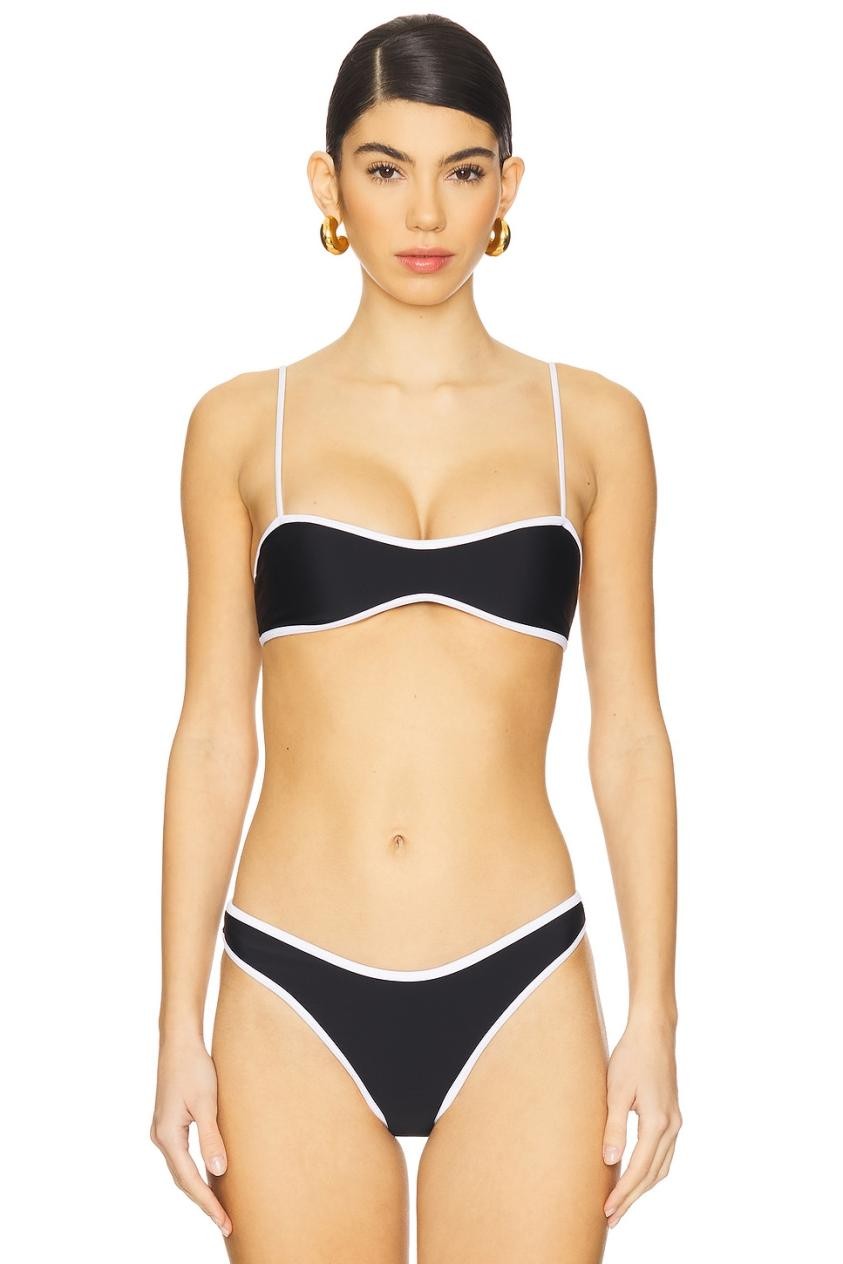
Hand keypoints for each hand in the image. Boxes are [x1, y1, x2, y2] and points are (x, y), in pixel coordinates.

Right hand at [149, 1035, 231, 1237]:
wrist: (179, 1041)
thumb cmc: (194, 1068)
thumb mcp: (207, 1103)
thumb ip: (211, 1137)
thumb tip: (218, 1171)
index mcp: (168, 1136)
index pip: (190, 1180)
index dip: (208, 1203)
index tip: (225, 1222)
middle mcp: (160, 1137)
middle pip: (182, 1179)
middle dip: (203, 1202)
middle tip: (226, 1222)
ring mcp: (162, 1130)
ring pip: (180, 1169)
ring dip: (197, 1188)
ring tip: (219, 1206)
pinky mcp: (168, 1122)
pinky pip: (181, 1156)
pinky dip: (193, 1171)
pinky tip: (208, 1175)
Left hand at [601, 1011, 681, 1228]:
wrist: (653, 1032)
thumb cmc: (631, 1056)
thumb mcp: (615, 1090)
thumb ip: (614, 1127)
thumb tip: (610, 1162)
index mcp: (658, 1122)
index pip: (638, 1169)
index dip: (623, 1193)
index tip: (607, 1211)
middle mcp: (672, 1126)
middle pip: (652, 1174)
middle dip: (632, 1198)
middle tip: (611, 1217)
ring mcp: (675, 1121)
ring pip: (661, 1167)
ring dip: (643, 1187)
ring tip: (622, 1202)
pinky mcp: (673, 1115)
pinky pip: (665, 1154)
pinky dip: (651, 1170)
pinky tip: (637, 1174)